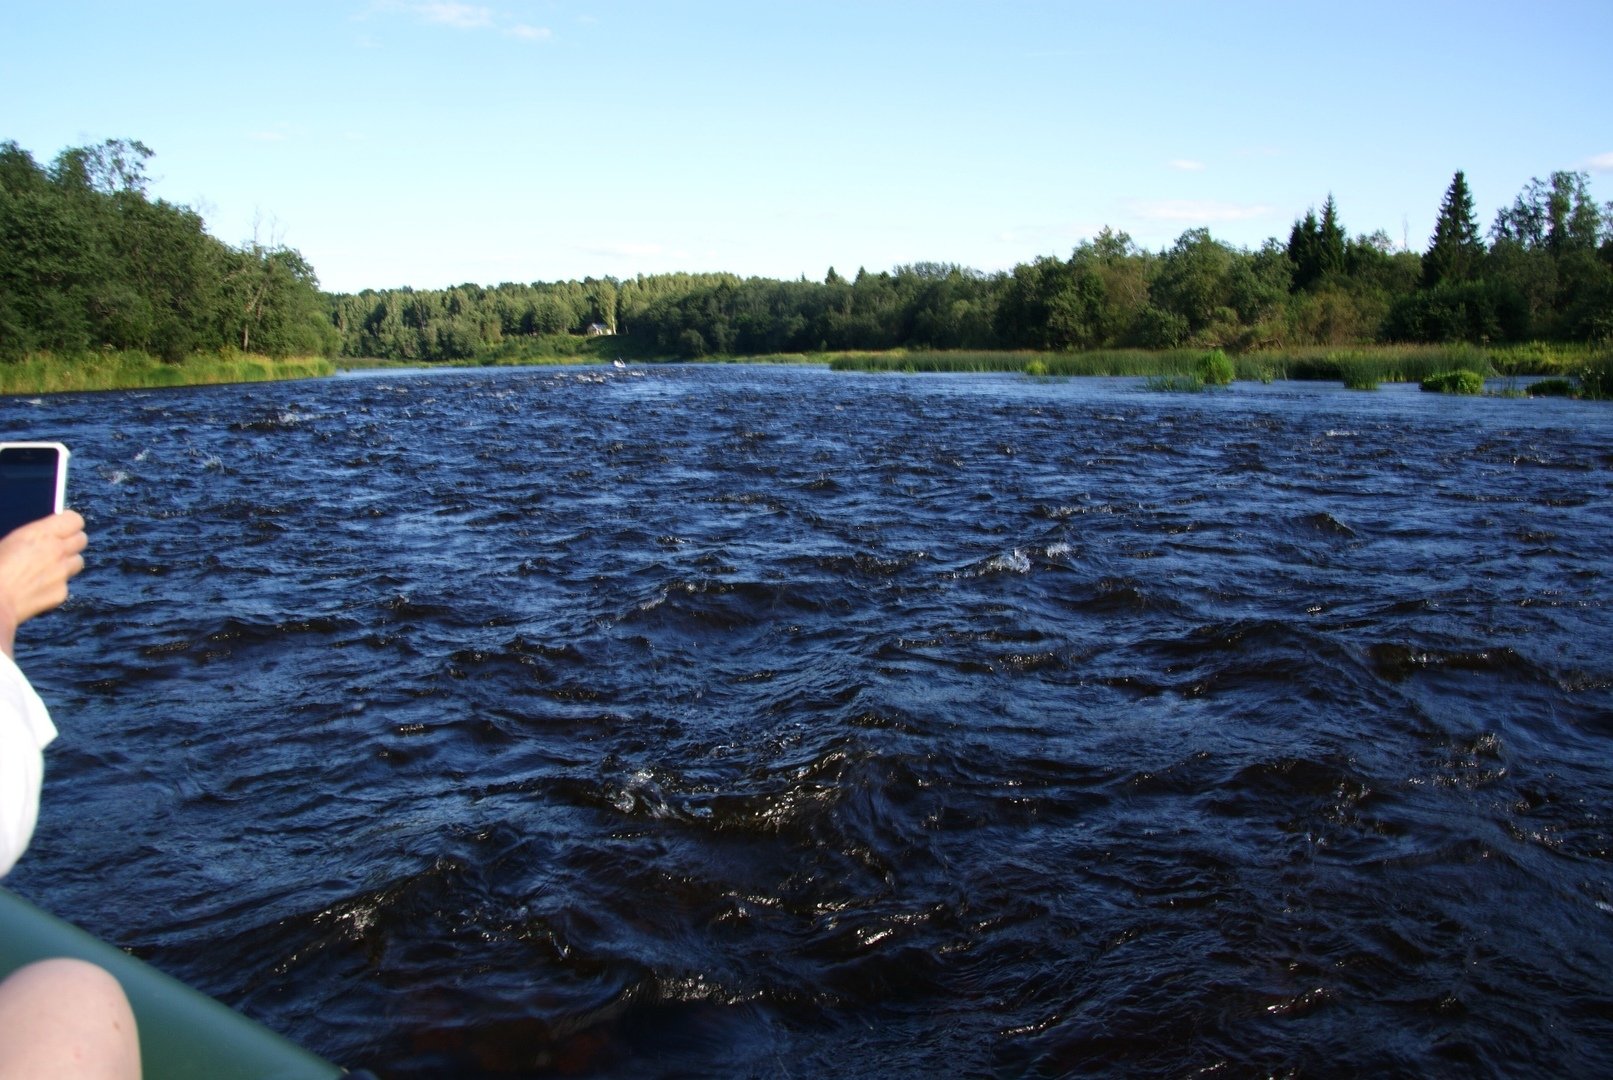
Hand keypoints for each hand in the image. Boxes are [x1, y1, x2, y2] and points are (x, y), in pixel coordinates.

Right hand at [0, 511, 87, 656]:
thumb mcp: (6, 541)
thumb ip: (28, 536)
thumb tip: (36, 535)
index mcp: (41, 534)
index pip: (74, 520)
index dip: (68, 522)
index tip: (61, 524)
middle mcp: (57, 551)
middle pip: (81, 539)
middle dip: (71, 540)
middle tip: (58, 544)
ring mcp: (62, 573)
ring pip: (78, 561)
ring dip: (67, 562)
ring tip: (49, 565)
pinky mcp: (61, 593)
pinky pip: (65, 584)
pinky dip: (56, 584)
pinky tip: (38, 586)